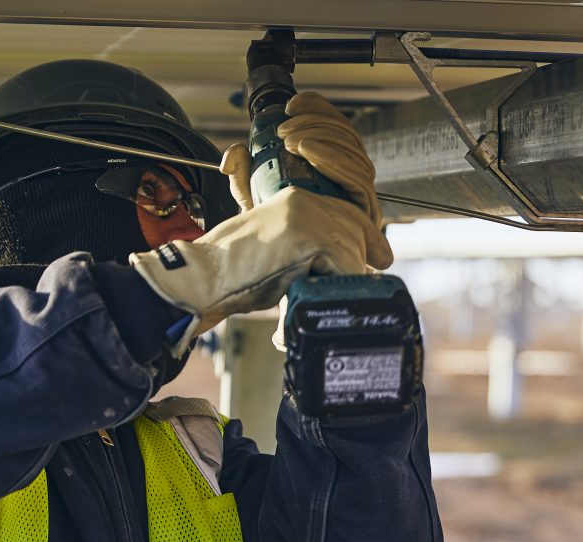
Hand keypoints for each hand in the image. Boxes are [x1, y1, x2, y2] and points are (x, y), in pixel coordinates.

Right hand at [129, 186, 376, 354]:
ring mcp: (308, 218)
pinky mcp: (309, 239)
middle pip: (357, 230)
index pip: (349, 213)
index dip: (367, 238)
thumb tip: (334, 264)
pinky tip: (316, 302)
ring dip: (344, 281)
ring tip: (321, 299)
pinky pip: (345, 268)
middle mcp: (305, 201)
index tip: (380, 258)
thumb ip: (303, 246)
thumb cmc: (232, 271)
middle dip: (362, 260)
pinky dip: (337, 292)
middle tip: (360, 284)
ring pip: (353, 251)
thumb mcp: (273, 245)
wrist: (203, 277)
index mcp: (296, 198)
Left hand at [218, 91, 392, 269]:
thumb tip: (234, 153)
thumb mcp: (251, 200)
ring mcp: (359, 199)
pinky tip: (308, 151)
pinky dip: (333, 158)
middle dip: (317, 125)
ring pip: (355, 154)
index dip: (321, 111)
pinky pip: (358, 178)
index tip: (292, 106)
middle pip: (349, 139)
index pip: (339, 132)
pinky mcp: (364, 214)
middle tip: (285, 132)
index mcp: (333, 174)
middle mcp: (351, 185)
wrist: (276, 268)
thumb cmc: (272, 235)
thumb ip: (242, 174)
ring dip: (322, 138)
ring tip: (291, 142)